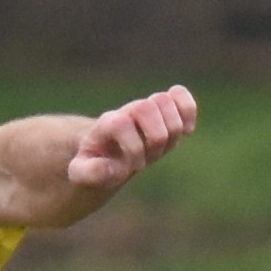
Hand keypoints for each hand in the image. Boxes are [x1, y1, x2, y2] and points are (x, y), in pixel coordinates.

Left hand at [64, 85, 199, 191]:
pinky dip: (188, 110)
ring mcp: (148, 110)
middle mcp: (128, 112)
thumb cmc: (95, 164)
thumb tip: (114, 168)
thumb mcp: (82, 172)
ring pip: (166, 101)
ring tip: (162, 145)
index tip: (132, 168)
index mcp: (107, 124)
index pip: (122, 122)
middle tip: (149, 155)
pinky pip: (182, 97)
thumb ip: (88, 172)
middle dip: (154, 139)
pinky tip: (187, 131)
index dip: (133, 149)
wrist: (105, 153)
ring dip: (171, 129)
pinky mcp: (166, 112)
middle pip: (148, 107)